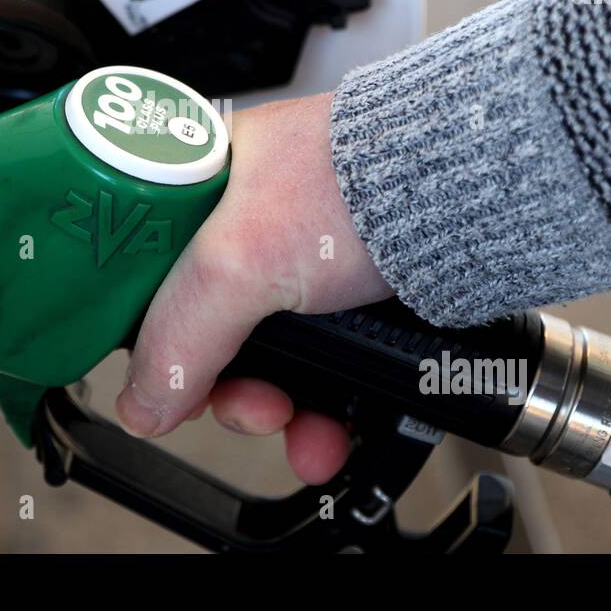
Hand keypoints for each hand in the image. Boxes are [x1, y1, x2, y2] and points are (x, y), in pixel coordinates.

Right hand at [114, 92, 394, 483]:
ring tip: (300, 429)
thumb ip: (180, 334)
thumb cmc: (362, 181)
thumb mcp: (240, 259)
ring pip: (264, 358)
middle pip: (206, 327)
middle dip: (226, 387)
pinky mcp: (351, 299)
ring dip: (274, 410)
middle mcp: (252, 220)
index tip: (159, 376)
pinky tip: (328, 429)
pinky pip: (316, 368)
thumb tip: (142, 401)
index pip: (146, 266)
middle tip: (248, 405)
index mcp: (206, 181)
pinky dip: (320, 407)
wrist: (469, 197)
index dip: (147, 329)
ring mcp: (304, 262)